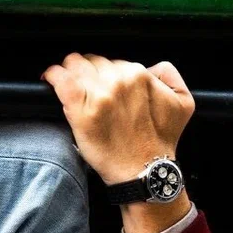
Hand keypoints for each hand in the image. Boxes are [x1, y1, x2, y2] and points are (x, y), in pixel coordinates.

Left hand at [42, 52, 194, 186]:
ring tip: (68, 83)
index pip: (114, 62)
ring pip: (74, 65)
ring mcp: (99, 94)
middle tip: (87, 89)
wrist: (144, 171)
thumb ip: (169, 75)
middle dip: (88, 72)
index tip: (103, 85)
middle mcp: (119, 81)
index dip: (106, 74)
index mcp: (139, 75)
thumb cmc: (160, 142)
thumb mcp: (182, 102)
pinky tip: (50, 79)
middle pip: (92, 62)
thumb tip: (149, 67)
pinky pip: (59, 79)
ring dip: (69, 71)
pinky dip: (52, 75)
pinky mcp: (80, 109)